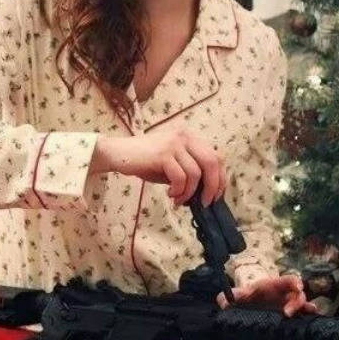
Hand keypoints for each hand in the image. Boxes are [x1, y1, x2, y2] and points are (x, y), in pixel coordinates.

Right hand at [90, 129, 225, 206]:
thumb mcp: (172, 164)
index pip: (216, 156)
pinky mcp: (163, 154)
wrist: (118, 154)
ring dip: (189, 192)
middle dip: (212, 186)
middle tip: (204, 203)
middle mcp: (185, 136)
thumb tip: (206, 192)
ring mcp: (174, 143)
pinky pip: (180, 177)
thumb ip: (189, 171)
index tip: (216, 195)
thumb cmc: (146, 161)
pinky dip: (178, 190)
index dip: (220, 177)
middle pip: (212, 162)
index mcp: (190, 137)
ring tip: (178, 200)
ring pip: (195, 173)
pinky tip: (169, 194)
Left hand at [216, 274, 318, 317]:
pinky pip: (304, 315)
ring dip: (306, 309)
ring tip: (309, 314)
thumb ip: (233, 296)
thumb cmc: (250, 296)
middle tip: (287, 313)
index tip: (298, 287)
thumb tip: (223, 301)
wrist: (253, 303)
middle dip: (297, 302)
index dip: (295, 282)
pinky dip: (309, 317)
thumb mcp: (241, 295)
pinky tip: (313, 323)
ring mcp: (291, 304)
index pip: (289, 280)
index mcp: (276, 285)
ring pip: (304, 304)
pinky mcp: (292, 314)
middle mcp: (287, 294)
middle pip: (299, 294)